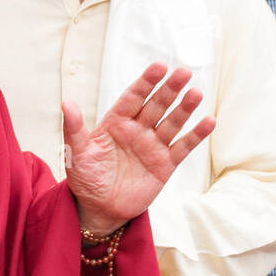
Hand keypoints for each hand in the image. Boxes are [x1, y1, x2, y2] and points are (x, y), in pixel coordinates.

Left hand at [62, 63, 215, 234]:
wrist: (99, 210)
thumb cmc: (86, 179)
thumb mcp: (76, 154)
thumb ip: (74, 128)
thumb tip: (66, 102)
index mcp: (116, 122)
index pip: (133, 97)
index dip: (146, 82)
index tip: (159, 66)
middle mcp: (137, 130)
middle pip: (157, 105)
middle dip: (169, 89)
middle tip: (183, 72)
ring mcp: (153, 146)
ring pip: (172, 122)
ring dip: (185, 108)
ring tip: (196, 93)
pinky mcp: (165, 164)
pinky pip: (182, 147)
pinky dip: (196, 135)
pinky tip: (209, 121)